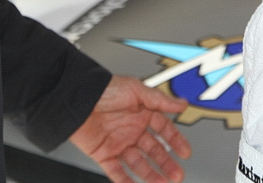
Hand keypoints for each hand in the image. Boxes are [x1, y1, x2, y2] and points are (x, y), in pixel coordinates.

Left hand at [69, 75, 191, 182]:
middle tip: (177, 174)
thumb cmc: (104, 89)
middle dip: (166, 163)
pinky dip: (126, 181)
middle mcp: (131, 129)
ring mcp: (118, 142)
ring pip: (138, 163)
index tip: (185, 152)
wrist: (77, 98)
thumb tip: (181, 103)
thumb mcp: (136, 90)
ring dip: (151, 174)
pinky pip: (117, 172)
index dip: (175, 141)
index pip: (163, 130)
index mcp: (141, 113)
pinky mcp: (104, 154)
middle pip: (153, 150)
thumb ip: (160, 100)